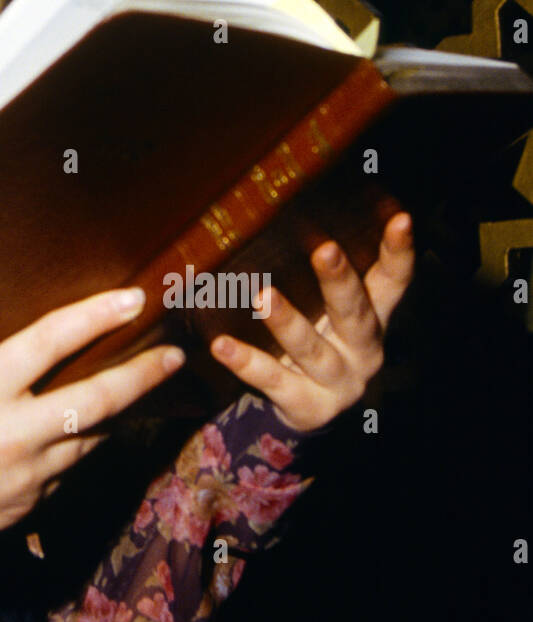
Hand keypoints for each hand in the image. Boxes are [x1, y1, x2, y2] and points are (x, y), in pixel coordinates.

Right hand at [0, 289, 185, 586]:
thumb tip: (33, 341)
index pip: (48, 342)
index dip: (95, 315)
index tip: (133, 298)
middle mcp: (7, 435)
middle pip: (95, 400)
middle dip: (143, 374)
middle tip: (173, 354)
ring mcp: (23, 479)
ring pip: (92, 439)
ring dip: (114, 413)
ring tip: (133, 386)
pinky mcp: (28, 510)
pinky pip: (68, 472)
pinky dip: (76, 449)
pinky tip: (73, 434)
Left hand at [209, 211, 414, 432]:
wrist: (306, 407)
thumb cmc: (316, 338)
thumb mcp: (327, 310)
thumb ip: (320, 277)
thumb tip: (285, 214)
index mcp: (372, 318)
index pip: (391, 282)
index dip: (399, 253)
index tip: (401, 219)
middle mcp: (362, 350)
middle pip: (354, 314)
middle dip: (340, 282)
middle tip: (325, 250)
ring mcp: (338, 381)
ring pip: (311, 349)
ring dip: (288, 322)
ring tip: (264, 296)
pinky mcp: (308, 406)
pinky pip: (273, 381)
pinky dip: (246, 362)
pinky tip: (221, 346)